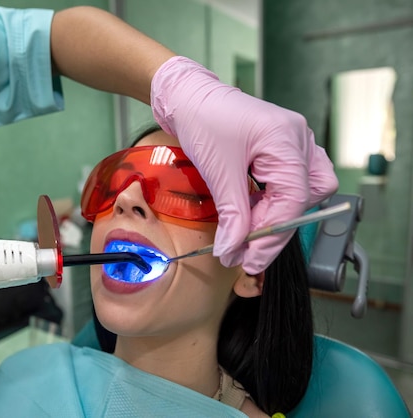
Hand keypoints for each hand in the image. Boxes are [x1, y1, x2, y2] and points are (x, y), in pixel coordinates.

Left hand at [151, 56, 337, 273]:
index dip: (272, 234)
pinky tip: (247, 215)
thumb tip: (233, 250)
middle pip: (303, 199)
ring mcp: (292, 145)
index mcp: (287, 139)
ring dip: (274, 217)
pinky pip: (287, 185)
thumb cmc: (203, 119)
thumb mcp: (218, 170)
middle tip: (245, 253)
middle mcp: (298, 141)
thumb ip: (232, 214)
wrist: (188, 97)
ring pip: (301, 194)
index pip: (294, 199)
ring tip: (243, 234)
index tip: (250, 259)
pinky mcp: (280, 152)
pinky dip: (269, 204)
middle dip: (274, 229)